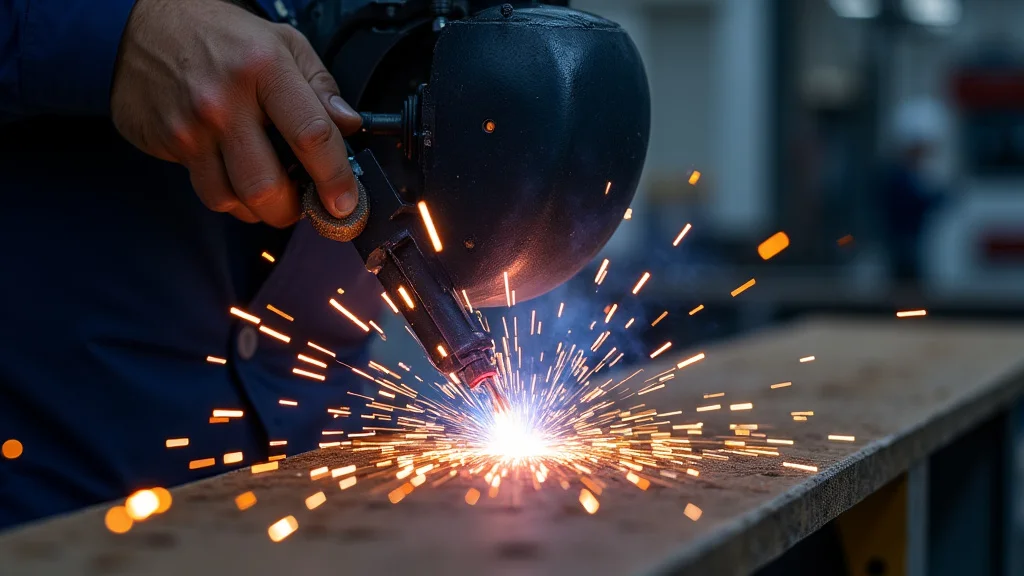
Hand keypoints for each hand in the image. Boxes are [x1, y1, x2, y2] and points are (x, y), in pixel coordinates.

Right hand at [111, 0, 360, 226]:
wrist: (144, 24)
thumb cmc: (222, 34)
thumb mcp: (283, 42)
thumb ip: (321, 86)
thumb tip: (349, 126)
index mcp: (264, 69)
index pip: (311, 135)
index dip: (335, 177)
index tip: (345, 202)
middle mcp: (225, 101)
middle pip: (267, 186)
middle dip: (294, 209)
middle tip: (306, 202)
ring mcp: (192, 126)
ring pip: (235, 200)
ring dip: (263, 209)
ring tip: (274, 191)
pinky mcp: (169, 143)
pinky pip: (209, 192)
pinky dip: (233, 198)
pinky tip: (241, 179)